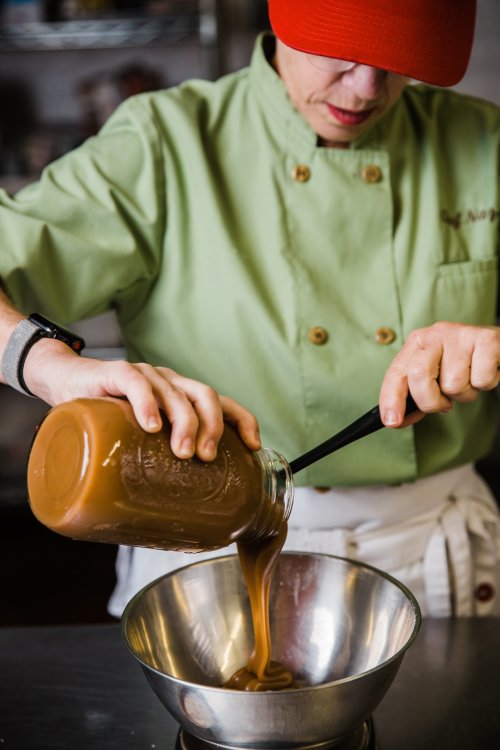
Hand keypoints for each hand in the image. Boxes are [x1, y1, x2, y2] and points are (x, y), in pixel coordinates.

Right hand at [23, 339, 260, 460]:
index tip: (253, 447)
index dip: (242, 420)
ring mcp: (145, 375)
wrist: (63, 381)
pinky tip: (151, 425)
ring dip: (184, 423)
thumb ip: (151, 462)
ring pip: (175, 392)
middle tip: (204, 458)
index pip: (222, 402)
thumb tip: (165, 518)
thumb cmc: (105, 417)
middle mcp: (169, 382)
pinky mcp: (116, 373)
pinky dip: (147, 403)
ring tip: (182, 452)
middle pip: (205, 396)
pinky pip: (136, 383)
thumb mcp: (135, 438)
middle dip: (212, 427)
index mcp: (180, 396)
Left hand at [379, 322, 499, 427]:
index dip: (391, 398)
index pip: (396, 373)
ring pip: (454, 383)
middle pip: (419, 374)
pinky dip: (485, 384)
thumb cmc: (464, 364)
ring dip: (465, 393)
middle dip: (430, 401)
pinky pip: (481, 379)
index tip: (391, 421)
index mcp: (417, 343)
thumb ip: (416, 395)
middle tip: (444, 405)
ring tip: (471, 379)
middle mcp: (435, 334)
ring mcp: (461, 334)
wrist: (499, 345)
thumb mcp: (437, 376)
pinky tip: (485, 371)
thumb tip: (395, 420)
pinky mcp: (486, 339)